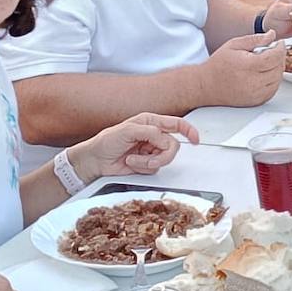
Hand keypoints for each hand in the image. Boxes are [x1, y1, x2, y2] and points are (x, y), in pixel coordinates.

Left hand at [71, 113, 199, 180]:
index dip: (189, 131)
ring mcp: (150, 150)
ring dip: (148, 161)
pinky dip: (143, 167)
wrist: (95, 161)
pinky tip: (131, 163)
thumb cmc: (106, 142)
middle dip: (162, 154)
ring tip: (133, 160)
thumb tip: (164, 140)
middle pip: (173, 145)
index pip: (176, 124)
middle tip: (149, 157)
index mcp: (150, 122)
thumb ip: (150, 132)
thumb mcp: (128, 131)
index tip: (196, 140)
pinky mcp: (147, 163)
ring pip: (165, 158)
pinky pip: (155, 168)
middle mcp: (153, 136)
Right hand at [198, 32, 286, 106]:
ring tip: (267, 62)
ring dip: (277, 69)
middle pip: (278, 68)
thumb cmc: (218, 65)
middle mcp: (253, 82)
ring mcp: (256, 94)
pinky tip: (265, 74)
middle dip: (279, 58)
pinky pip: (273, 89)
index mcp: (248, 66)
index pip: (275, 56)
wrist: (206, 86)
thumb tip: (272, 34)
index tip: (279, 43)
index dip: (280, 48)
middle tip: (272, 51)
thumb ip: (255, 39)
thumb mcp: (234, 44)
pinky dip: (273, 80)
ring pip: (278, 79)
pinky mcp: (256, 101)